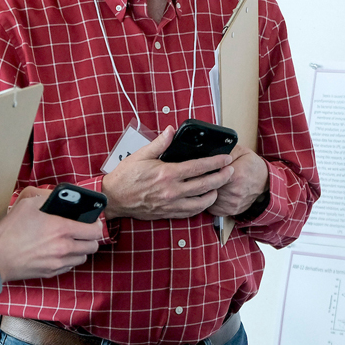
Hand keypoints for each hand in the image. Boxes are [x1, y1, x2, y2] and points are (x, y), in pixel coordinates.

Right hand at [0, 187, 102, 281]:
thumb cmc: (9, 230)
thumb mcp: (27, 204)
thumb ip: (47, 197)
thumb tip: (59, 195)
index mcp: (61, 229)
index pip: (95, 230)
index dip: (96, 224)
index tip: (91, 221)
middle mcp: (64, 248)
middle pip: (93, 246)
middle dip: (90, 237)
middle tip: (82, 231)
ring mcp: (58, 263)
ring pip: (83, 258)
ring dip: (81, 249)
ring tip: (71, 241)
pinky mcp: (51, 273)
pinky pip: (70, 267)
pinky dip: (69, 259)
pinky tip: (59, 252)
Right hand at [101, 125, 234, 220]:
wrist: (113, 199)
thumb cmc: (125, 177)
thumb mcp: (140, 155)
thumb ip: (159, 143)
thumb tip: (171, 130)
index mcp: (167, 173)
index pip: (199, 167)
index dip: (216, 162)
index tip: (226, 158)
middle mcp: (172, 191)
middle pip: (206, 185)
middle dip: (222, 177)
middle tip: (231, 171)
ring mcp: (171, 204)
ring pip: (201, 202)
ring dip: (214, 194)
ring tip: (220, 185)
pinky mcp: (168, 213)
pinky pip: (190, 212)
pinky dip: (201, 206)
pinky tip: (205, 199)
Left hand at [208, 143, 268, 216]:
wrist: (265, 180)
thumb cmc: (251, 165)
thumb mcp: (240, 151)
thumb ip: (225, 153)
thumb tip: (212, 156)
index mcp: (235, 175)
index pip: (211, 177)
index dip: (205, 173)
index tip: (204, 170)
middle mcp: (234, 192)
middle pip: (208, 189)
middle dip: (204, 183)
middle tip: (204, 178)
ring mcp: (233, 203)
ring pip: (209, 200)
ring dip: (207, 193)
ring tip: (209, 185)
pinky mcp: (232, 211)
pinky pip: (214, 209)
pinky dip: (211, 202)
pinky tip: (215, 194)